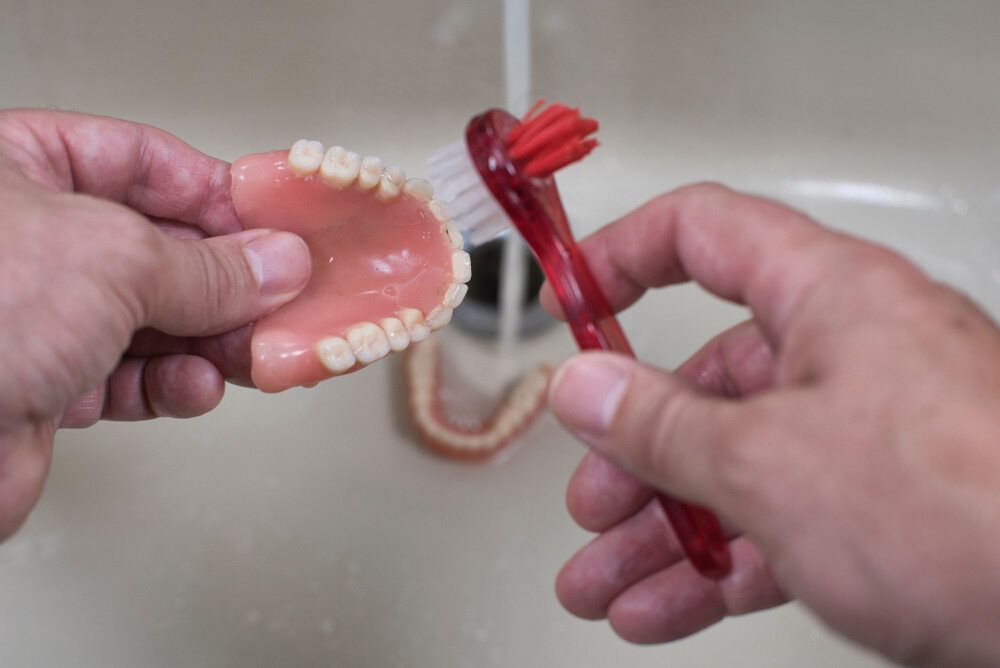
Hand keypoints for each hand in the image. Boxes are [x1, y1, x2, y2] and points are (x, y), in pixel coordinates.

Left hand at [0, 109, 310, 540]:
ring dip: (210, 341)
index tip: (279, 228)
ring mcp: (38, 313)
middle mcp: (29, 239)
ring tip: (252, 352)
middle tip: (283, 300)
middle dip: (226, 283)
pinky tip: (193, 387)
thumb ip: (207, 267)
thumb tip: (275, 264)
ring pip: (154, 319)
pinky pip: (132, 376)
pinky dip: (172, 385)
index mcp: (19, 169)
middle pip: (160, 248)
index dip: (218, 195)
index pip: (145, 162)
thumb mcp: (113, 262)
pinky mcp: (47, 383)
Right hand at [544, 184, 999, 665]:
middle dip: (633, 452)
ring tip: (605, 581)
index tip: (571, 296)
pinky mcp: (887, 511)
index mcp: (830, 297)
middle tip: (591, 498)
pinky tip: (666, 605)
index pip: (703, 233)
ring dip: (662, 531)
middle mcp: (851, 355)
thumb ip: (660, 423)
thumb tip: (585, 387)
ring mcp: (869, 437)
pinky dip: (716, 565)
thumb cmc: (968, 507)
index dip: (623, 255)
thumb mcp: (768, 461)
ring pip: (736, 467)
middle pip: (709, 381)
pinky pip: (776, 525)